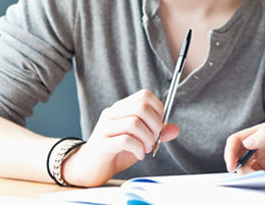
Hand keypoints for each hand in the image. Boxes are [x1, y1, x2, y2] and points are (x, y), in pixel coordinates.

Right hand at [62, 89, 178, 185]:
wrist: (89, 168)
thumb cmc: (116, 151)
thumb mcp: (140, 140)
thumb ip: (156, 134)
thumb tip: (174, 130)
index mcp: (121, 108)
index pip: (144, 95)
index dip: (158, 109)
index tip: (159, 125)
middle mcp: (112, 114)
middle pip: (141, 107)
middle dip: (155, 125)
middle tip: (154, 139)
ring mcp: (104, 128)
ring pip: (134, 122)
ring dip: (147, 138)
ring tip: (146, 148)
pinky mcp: (101, 144)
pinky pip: (125, 140)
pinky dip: (138, 148)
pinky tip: (139, 154)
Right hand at [224, 123, 264, 182]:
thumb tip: (248, 141)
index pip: (238, 139)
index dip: (230, 151)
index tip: (232, 165)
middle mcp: (263, 144)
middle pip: (238, 155)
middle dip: (237, 166)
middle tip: (247, 177)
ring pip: (246, 168)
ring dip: (247, 175)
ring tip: (261, 179)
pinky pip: (257, 177)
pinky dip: (256, 181)